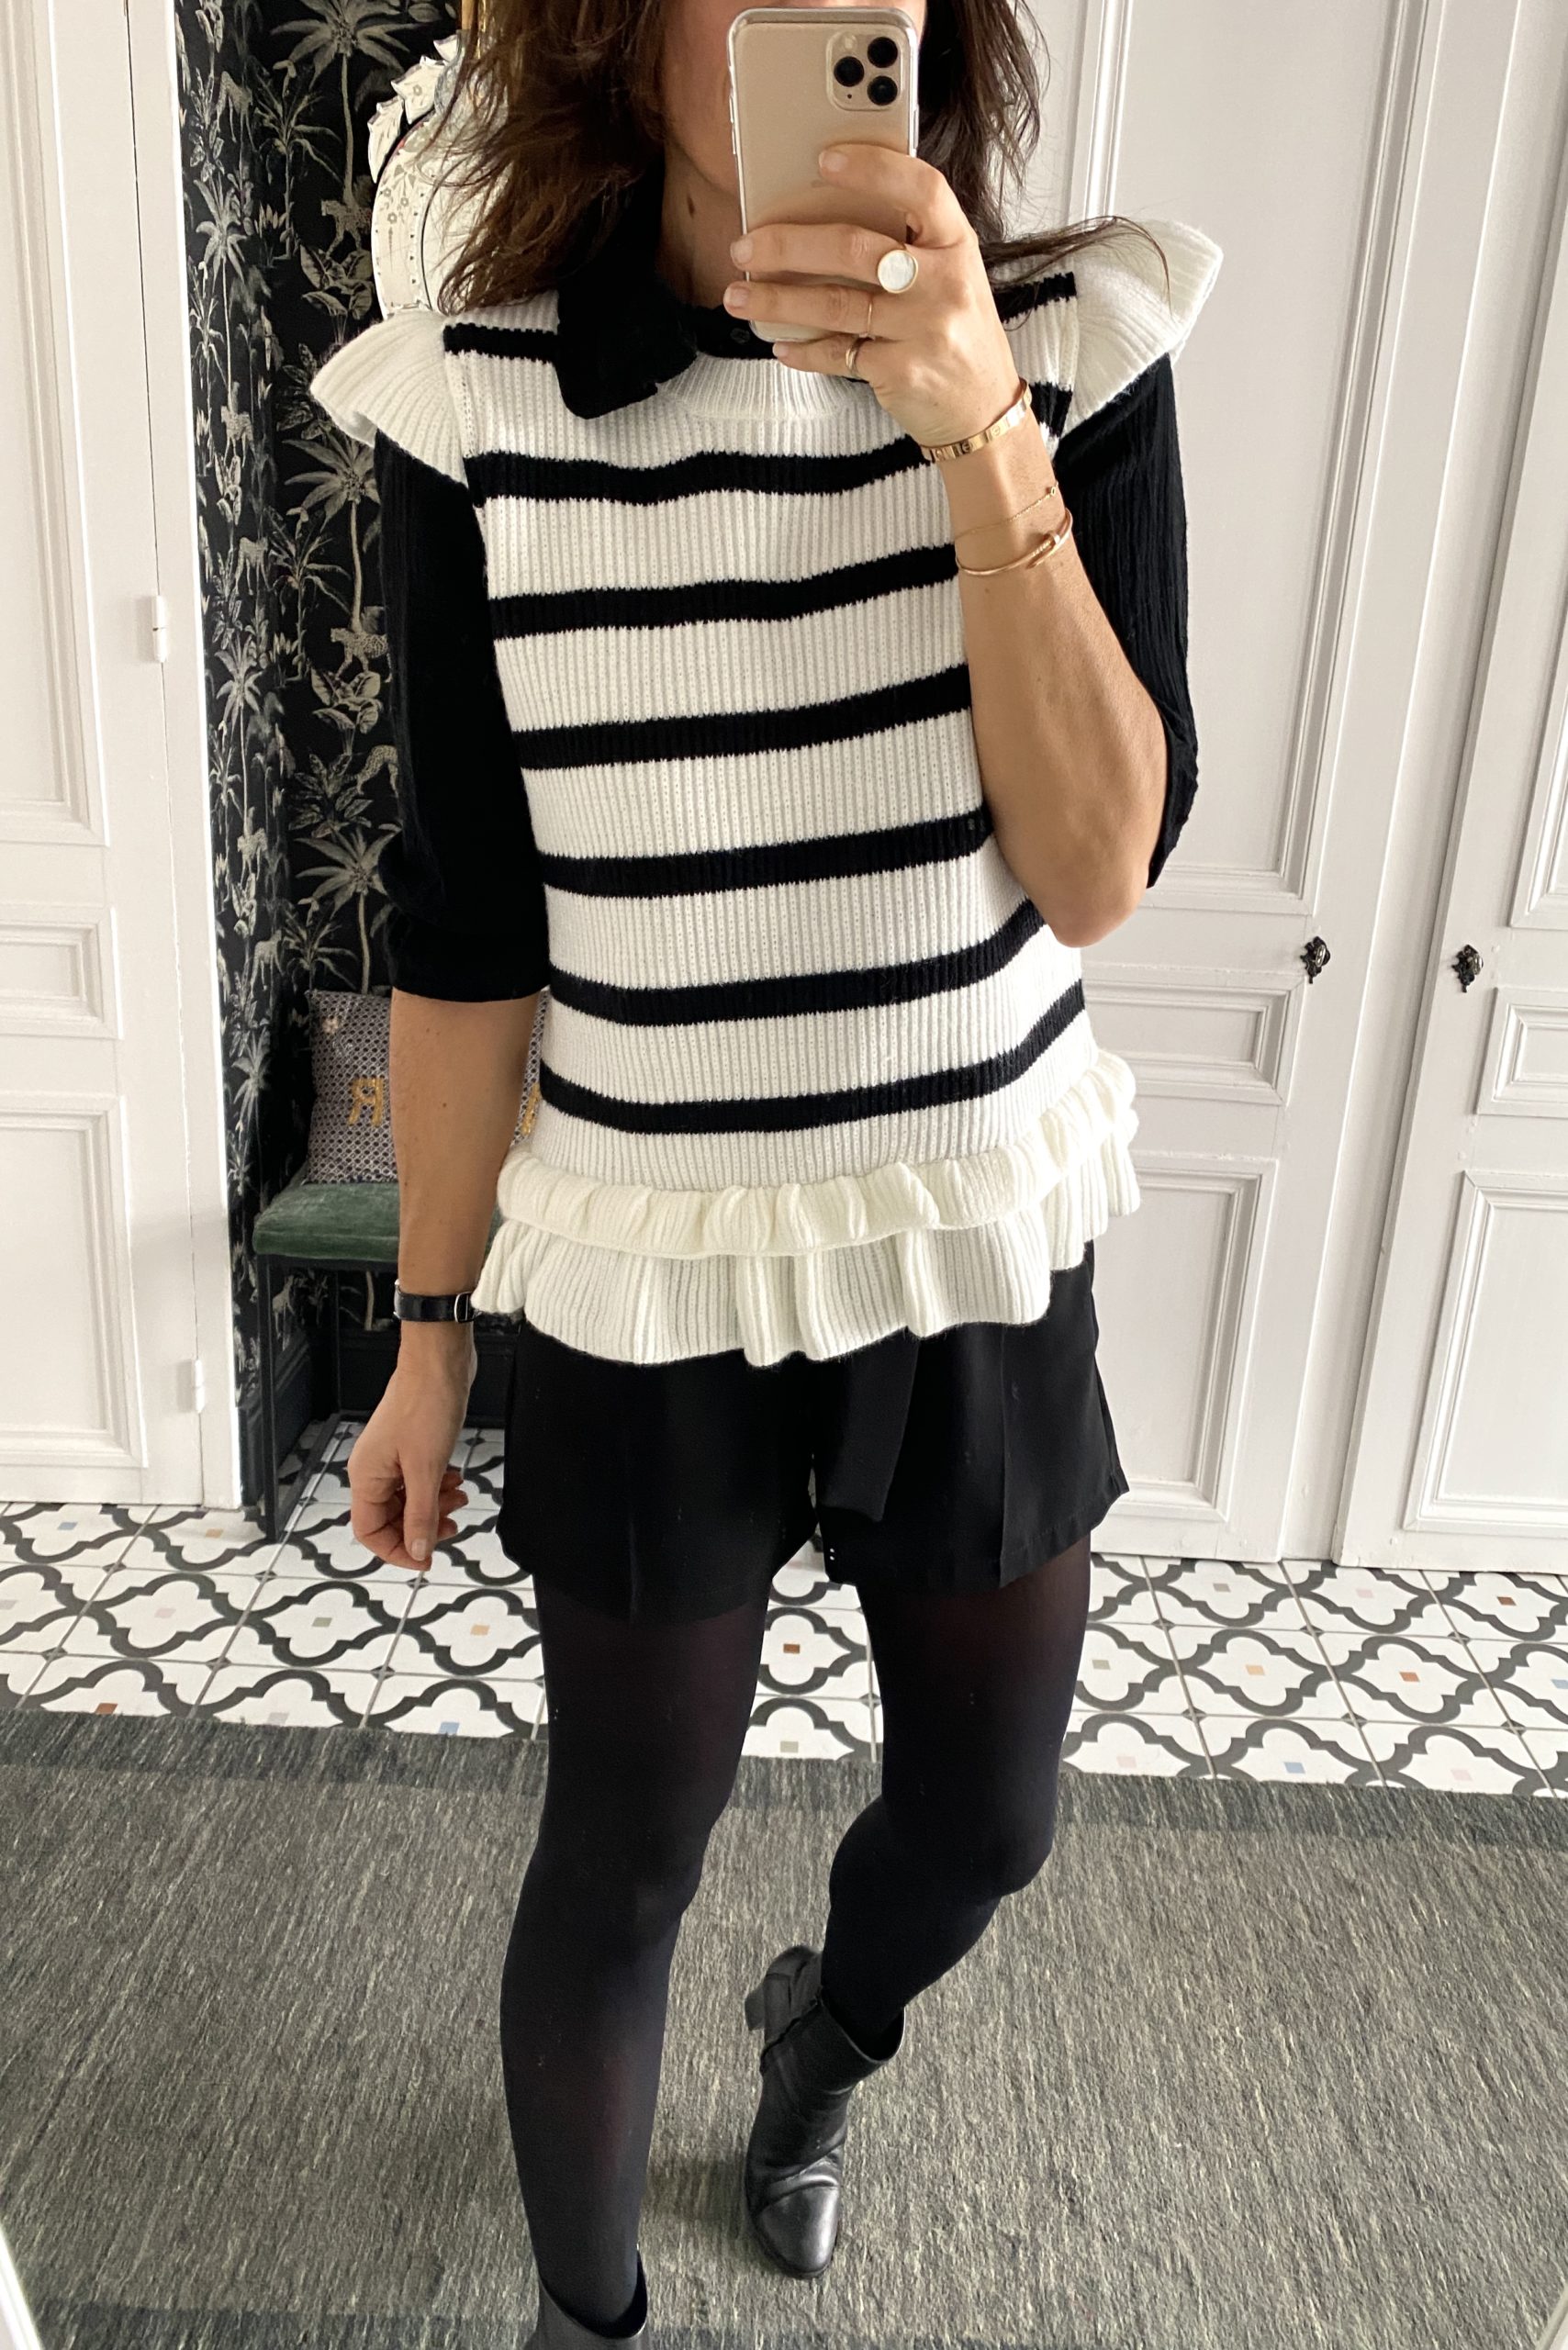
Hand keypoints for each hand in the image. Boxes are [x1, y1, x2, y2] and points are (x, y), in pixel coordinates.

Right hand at [348, 1340, 473, 1572]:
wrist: (440, 1361)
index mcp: (366, 1476)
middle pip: (391, 1518)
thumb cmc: (426, 1403)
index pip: (369, 1532)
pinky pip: (419, 1480)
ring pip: (408, 1499)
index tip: (426, 1558)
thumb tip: (418, 1551)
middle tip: (451, 1526)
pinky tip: (455, 1480)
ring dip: (434, 1506)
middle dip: (422, 1527)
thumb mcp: (427, 1470)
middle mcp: (373, 1468)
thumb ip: (421, 1515)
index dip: (397, 1551)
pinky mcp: (411, 1445)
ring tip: (460, 1499)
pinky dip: (437, 1487)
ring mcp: (392, 1456)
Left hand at [724, 143, 1021, 450]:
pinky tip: (779, 342)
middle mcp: (945, 283)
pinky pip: (837, 354)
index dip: (874, 168)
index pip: (922, 190)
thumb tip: (823, 216)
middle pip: (855, 248)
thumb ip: (908, 245)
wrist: (983, 408)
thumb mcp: (950, 276)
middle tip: (745, 246)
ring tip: (738, 295)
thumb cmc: (956, 332)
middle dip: (788, 244)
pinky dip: (802, 349)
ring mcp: (924, 330)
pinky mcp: (902, 372)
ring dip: (776, 299)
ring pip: (834, 304)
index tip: (824, 158)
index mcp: (957, 245)